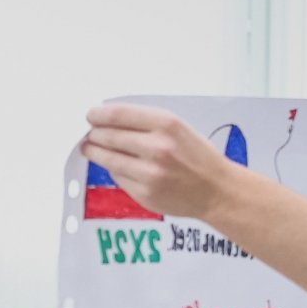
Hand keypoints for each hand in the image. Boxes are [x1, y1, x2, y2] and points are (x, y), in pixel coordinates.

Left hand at [81, 104, 238, 219]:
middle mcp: (157, 147)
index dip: (98, 114)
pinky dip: (114, 169)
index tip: (91, 115)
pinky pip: (118, 177)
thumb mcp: (178, 128)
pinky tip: (117, 165)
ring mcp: (149, 173)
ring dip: (94, 152)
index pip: (119, 114)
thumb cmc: (197, 156)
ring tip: (90, 148)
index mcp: (167, 124)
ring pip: (108, 158)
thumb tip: (108, 120)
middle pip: (108, 136)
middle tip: (89, 133)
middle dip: (94, 134)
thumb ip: (146, 123)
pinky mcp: (144, 194)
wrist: (217, 190)